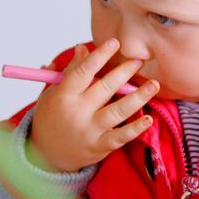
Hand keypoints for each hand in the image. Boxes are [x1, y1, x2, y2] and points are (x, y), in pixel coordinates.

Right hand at [30, 39, 157, 171]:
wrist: (45, 156)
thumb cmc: (51, 118)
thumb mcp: (53, 93)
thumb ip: (70, 72)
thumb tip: (81, 48)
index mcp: (63, 96)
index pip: (83, 72)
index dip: (99, 56)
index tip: (114, 42)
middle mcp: (77, 112)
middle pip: (104, 88)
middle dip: (124, 72)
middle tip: (139, 60)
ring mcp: (90, 130)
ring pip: (118, 111)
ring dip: (138, 97)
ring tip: (153, 85)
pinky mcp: (100, 146)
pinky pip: (121, 136)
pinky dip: (136, 128)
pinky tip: (148, 119)